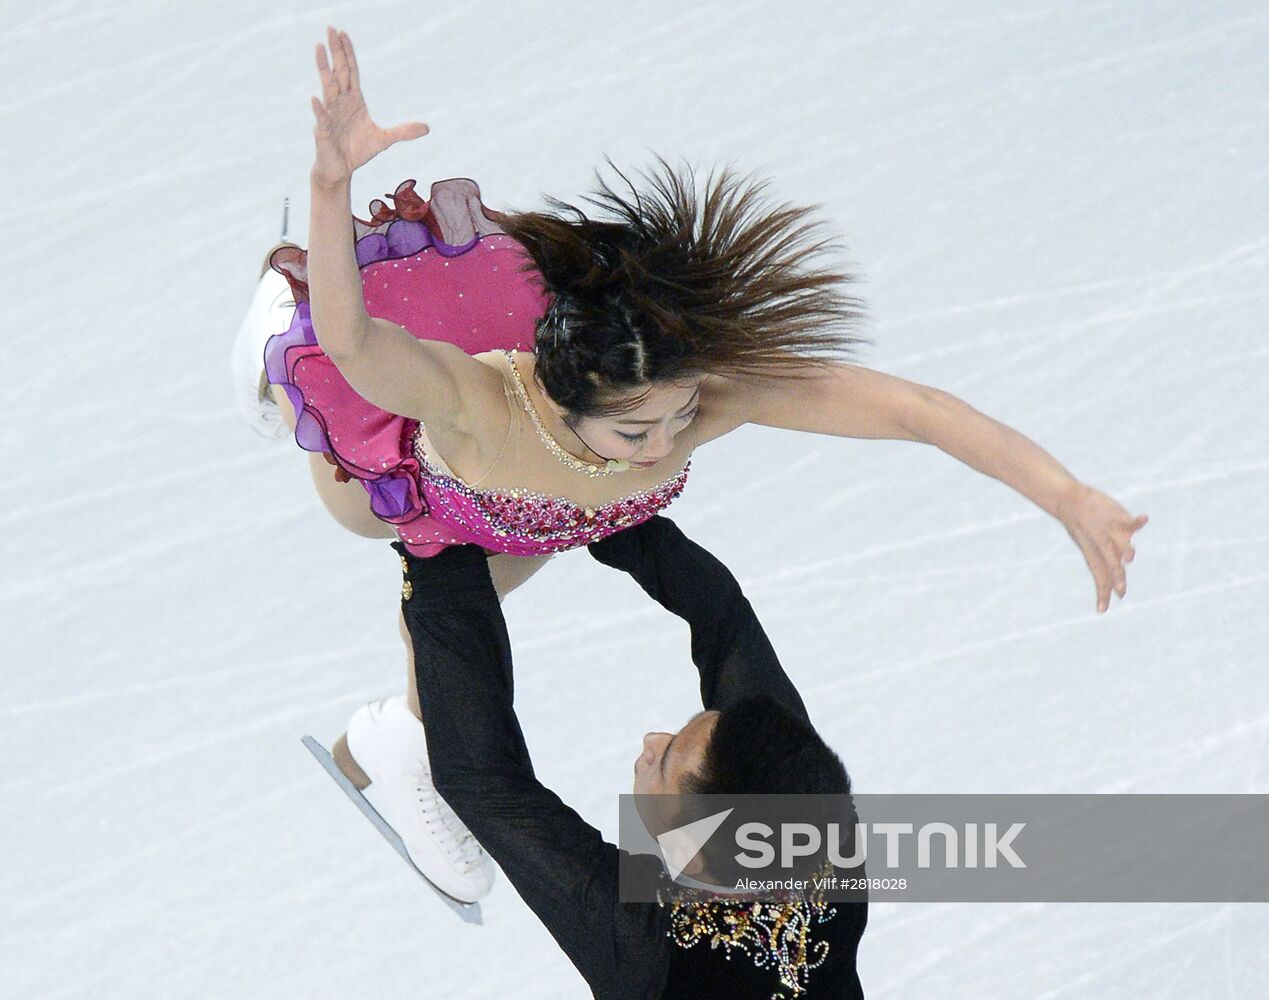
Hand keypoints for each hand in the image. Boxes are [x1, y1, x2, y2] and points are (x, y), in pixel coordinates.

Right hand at [310, 27, 428, 186]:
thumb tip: (427, 128)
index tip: (343, 34)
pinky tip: (316, 98)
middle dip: (336, 51)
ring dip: (324, 68)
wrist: (341, 169)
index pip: (351, 72)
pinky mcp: (324, 132)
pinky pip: (322, 118)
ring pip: (327, 88)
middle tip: (330, 29)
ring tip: (319, 48)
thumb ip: (403, 132)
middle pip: (338, 72)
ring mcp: (330, 115)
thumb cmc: (358, 150)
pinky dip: (319, 109)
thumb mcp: (384, 140)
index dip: (348, 53)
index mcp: (353, 101)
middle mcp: (340, 103)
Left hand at [1057, 483, 1147, 612]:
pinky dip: (1137, 521)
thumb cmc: (1081, 528)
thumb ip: (1106, 560)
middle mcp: (1102, 546)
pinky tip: (1145, 519)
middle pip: (1110, 564)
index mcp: (1094, 555)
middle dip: (1116, 577)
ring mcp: (1109, 531)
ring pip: (1119, 544)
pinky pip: (1128, 521)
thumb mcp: (1089, 547)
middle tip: (1120, 589)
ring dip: (1126, 550)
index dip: (1101, 593)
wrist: (1069, 502)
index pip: (1099, 577)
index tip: (1102, 609)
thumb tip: (1122, 568)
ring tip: (1129, 558)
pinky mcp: (1116, 518)